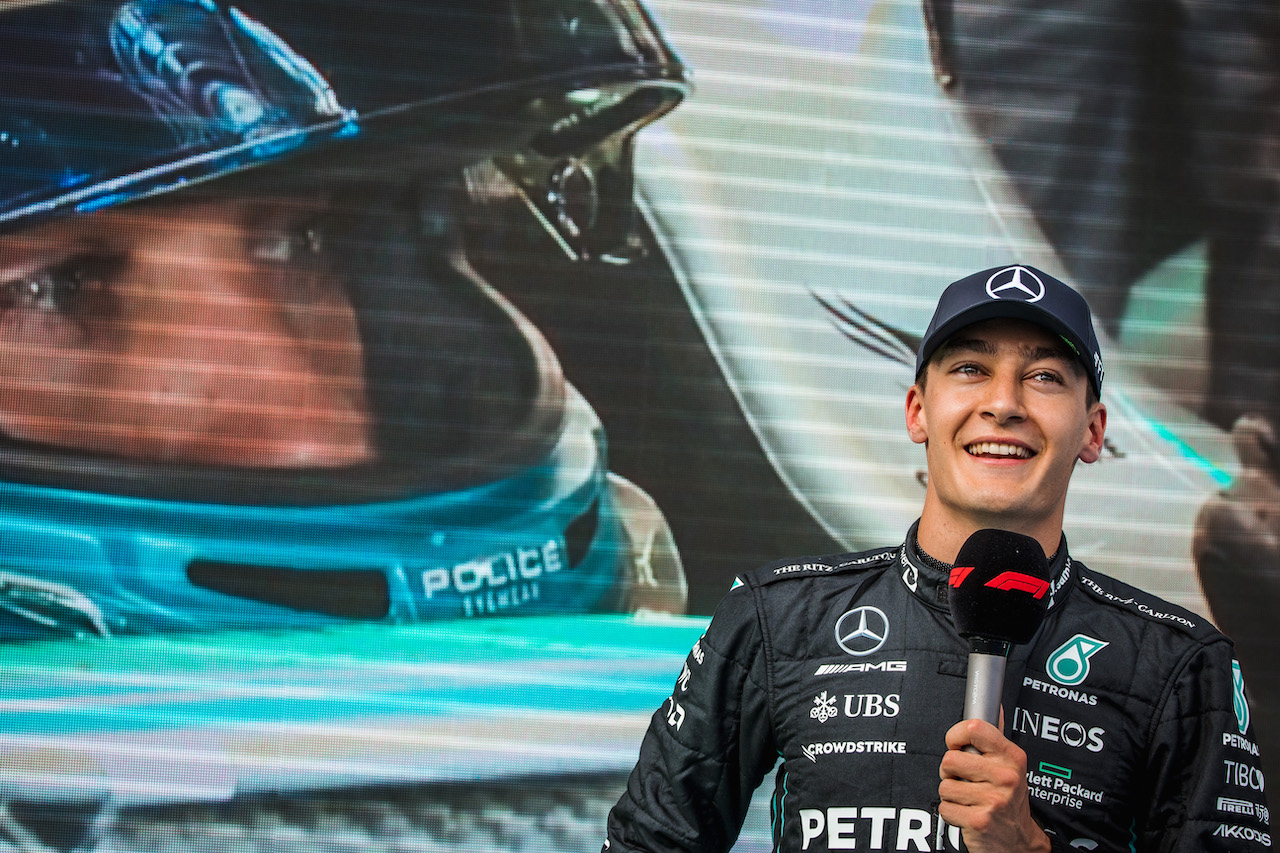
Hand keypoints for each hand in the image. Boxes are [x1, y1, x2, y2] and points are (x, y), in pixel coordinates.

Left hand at [938, 717, 1051, 852]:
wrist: (1019, 842)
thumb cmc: (1009, 800)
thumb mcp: (1011, 766)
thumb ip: (996, 737)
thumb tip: (993, 704)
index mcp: (1012, 757)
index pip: (973, 728)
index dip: (955, 736)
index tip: (956, 745)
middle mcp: (1005, 777)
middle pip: (950, 760)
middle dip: (950, 772)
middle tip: (965, 780)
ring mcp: (993, 799)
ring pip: (945, 785)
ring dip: (952, 794)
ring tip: (970, 799)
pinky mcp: (979, 820)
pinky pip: (945, 807)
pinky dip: (951, 813)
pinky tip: (968, 813)